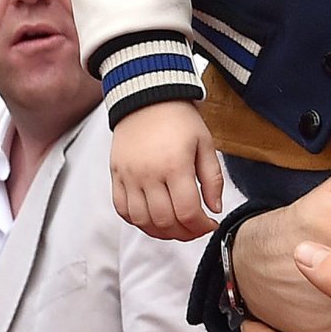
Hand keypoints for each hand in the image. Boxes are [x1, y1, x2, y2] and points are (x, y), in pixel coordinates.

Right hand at [112, 101, 223, 241]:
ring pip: (142, 221)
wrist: (147, 98)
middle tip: (196, 228)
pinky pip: (122, 210)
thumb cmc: (180, 120)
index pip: (187, 212)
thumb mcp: (206, 144)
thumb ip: (213, 179)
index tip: (210, 224)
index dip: (201, 226)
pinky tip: (154, 219)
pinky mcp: (115, 176)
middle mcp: (148, 174)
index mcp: (175, 166)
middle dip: (185, 233)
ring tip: (177, 226)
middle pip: (164, 221)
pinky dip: (138, 221)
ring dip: (161, 232)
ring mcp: (128, 176)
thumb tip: (214, 209)